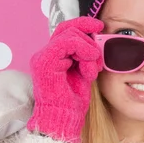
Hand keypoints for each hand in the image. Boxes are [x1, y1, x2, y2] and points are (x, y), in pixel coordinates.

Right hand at [27, 17, 103, 142]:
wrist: (64, 119)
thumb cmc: (73, 101)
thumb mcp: (84, 72)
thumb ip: (86, 55)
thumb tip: (96, 37)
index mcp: (54, 56)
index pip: (67, 29)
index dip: (84, 24)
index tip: (100, 26)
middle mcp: (45, 53)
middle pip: (68, 28)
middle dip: (89, 41)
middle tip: (96, 62)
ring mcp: (43, 57)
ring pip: (69, 34)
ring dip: (88, 50)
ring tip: (91, 71)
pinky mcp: (44, 62)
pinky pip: (66, 43)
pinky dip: (82, 49)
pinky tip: (87, 66)